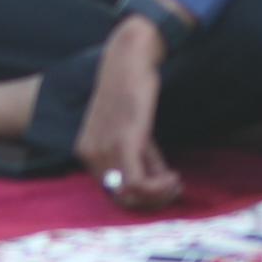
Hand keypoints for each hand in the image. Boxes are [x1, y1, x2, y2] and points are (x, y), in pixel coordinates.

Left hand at [78, 14, 183, 209]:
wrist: (129, 61)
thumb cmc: (132, 94)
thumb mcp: (136, 134)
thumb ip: (143, 161)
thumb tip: (159, 188)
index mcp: (86, 152)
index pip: (112, 193)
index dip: (142, 198)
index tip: (164, 187)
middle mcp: (89, 154)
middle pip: (122, 200)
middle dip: (152, 200)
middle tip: (173, 187)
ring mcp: (103, 148)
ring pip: (132, 195)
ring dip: (160, 194)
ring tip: (175, 180)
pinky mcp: (122, 141)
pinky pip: (137, 183)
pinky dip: (159, 188)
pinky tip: (174, 177)